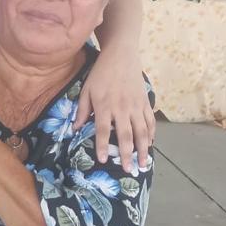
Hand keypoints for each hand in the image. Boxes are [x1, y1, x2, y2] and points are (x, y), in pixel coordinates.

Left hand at [73, 47, 152, 168]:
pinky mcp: (144, 101)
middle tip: (129, 170)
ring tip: (143, 163)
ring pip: (141, 131)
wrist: (121, 55)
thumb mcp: (86, 89)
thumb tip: (74, 129)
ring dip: (143, 149)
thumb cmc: (100, 73)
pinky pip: (150, 120)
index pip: (103, 129)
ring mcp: (135, 105)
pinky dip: (151, 133)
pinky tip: (150, 144)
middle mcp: (121, 107)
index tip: (104, 160)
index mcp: (104, 105)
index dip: (103, 145)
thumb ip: (82, 110)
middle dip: (127, 154)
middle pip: (126, 134)